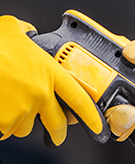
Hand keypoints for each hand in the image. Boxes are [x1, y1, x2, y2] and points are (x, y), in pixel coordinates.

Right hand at [0, 15, 109, 146]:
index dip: (91, 115)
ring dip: (21, 120)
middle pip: (57, 123)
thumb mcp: (12, 30)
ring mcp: (22, 110)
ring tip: (9, 102)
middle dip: (58, 132)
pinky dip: (3, 123)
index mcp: (48, 72)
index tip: (98, 126)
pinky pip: (7, 130)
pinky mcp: (4, 122)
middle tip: (57, 133)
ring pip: (27, 126)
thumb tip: (29, 34)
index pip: (78, 98)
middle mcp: (40, 93)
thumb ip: (27, 33)